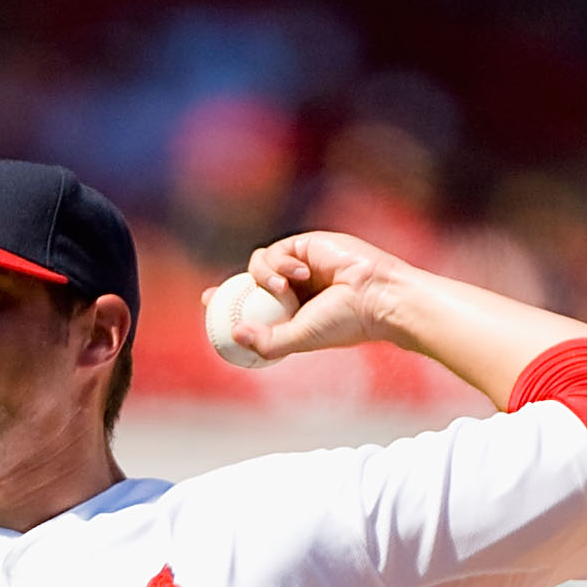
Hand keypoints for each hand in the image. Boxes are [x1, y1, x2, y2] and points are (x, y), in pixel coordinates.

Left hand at [203, 233, 407, 361]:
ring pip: (259, 265)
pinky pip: (277, 251)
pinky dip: (280, 264)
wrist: (376, 296)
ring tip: (285, 291)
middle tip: (210, 297)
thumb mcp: (301, 338)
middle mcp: (293, 290)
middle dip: (228, 289)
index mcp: (292, 313)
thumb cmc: (344, 322)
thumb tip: (235, 335)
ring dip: (265, 278)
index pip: (254, 310)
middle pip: (249, 284)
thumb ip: (269, 342)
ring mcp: (298, 266)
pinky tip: (300, 273)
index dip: (230, 310)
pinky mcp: (305, 245)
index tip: (209, 315)